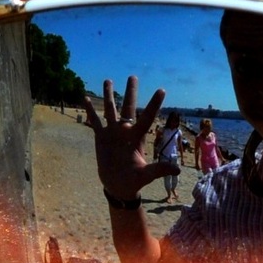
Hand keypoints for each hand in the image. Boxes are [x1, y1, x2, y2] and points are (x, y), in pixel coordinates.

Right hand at [83, 75, 179, 202]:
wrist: (117, 186)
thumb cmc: (134, 181)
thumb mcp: (146, 175)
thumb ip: (159, 170)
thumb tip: (176, 170)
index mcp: (137, 137)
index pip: (147, 117)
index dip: (154, 104)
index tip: (161, 90)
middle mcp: (125, 131)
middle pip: (128, 107)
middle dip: (130, 92)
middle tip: (133, 76)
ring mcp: (112, 132)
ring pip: (110, 109)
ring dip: (108, 96)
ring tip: (108, 80)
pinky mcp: (101, 137)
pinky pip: (95, 121)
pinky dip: (90, 111)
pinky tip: (85, 98)